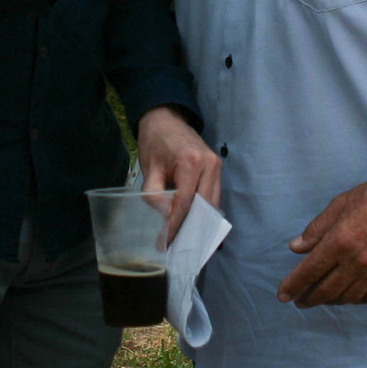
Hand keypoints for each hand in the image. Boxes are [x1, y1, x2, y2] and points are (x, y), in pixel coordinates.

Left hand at [136, 106, 220, 239]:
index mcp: (191, 163)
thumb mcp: (149, 168)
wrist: (166, 118)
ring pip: (212, 204)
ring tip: (186, 242)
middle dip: (191, 230)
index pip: (185, 203)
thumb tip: (165, 216)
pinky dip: (205, 212)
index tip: (166, 243)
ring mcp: (217, 167)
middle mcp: (210, 166)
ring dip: (200, 224)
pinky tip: (195, 226)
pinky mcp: (217, 169)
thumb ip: (154, 194)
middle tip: (178, 249)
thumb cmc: (154, 141)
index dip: (176, 226)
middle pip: (204, 207)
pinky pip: (213, 196)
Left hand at [279, 174, 366, 306]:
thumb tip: (295, 248)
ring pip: (346, 297)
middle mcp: (356, 260)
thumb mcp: (339, 205)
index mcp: (340, 241)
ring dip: (329, 301)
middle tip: (299, 301)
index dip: (293, 285)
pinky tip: (347, 295)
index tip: (283, 295)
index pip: (309, 271)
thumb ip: (316, 229)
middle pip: (325, 290)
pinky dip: (354, 300)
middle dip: (308, 298)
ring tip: (320, 297)